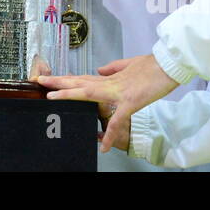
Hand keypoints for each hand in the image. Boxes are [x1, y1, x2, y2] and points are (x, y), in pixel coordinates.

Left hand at [37, 54, 178, 151]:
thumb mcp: (130, 64)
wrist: (170, 63)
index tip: (50, 79)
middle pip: (79, 82)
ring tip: (52, 98)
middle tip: (40, 81)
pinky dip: (110, 133)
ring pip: (89, 93)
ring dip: (70, 94)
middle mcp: (110, 83)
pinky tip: (104, 146)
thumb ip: (113, 68)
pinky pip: (118, 120)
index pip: (84, 79)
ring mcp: (119, 92)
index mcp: (110, 78)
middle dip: (59, 82)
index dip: (66, 79)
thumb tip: (99, 70)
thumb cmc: (153, 66)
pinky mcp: (131, 101)